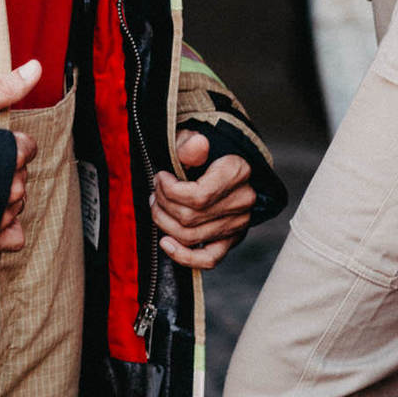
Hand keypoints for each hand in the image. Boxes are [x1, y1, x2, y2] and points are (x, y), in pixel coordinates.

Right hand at [0, 59, 40, 253]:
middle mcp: (11, 186)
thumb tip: (37, 65)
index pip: (28, 149)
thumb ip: (4, 90)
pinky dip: (3, 231)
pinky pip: (14, 238)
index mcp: (11, 154)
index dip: (5, 147)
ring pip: (16, 206)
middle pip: (20, 178)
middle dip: (1, 173)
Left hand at [152, 129, 256, 269]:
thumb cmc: (205, 148)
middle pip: (191, 218)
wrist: (224, 160)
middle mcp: (242, 201)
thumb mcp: (192, 138)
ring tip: (156, 207)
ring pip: (192, 237)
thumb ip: (190, 143)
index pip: (199, 196)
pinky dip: (184, 256)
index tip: (160, 177)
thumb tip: (196, 145)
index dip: (170, 191)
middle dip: (163, 205)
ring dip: (165, 224)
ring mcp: (238, 223)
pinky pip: (209, 258)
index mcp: (237, 172)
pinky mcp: (232, 239)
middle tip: (154, 191)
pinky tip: (166, 244)